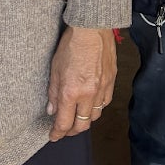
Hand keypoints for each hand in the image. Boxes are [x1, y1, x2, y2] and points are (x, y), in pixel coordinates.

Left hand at [46, 25, 114, 140]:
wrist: (92, 28)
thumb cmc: (71, 44)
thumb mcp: (55, 69)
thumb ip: (53, 93)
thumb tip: (52, 110)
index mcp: (71, 92)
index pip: (64, 124)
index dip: (57, 134)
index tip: (53, 136)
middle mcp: (88, 94)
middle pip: (82, 125)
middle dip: (72, 131)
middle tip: (65, 130)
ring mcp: (102, 88)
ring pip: (95, 116)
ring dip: (86, 120)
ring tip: (78, 117)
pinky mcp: (112, 81)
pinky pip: (106, 102)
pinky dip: (98, 107)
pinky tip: (92, 103)